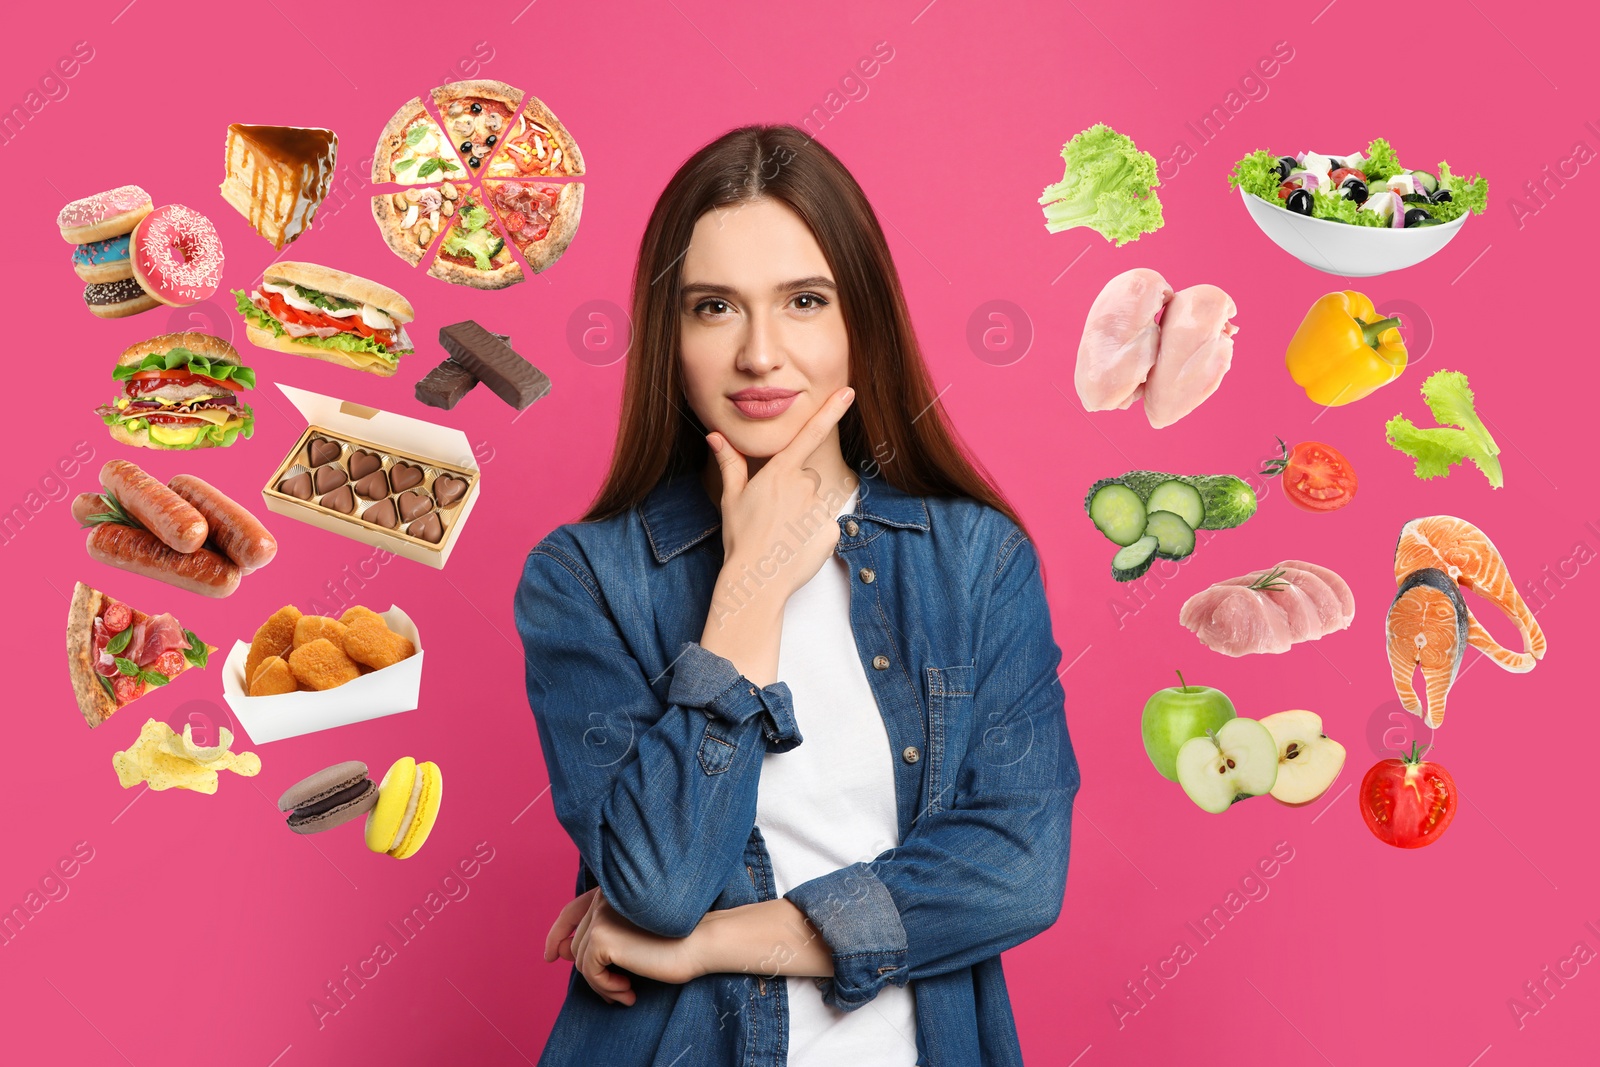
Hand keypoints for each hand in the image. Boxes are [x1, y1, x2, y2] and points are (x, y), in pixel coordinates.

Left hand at [545, 888, 703, 1005]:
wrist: (700, 943)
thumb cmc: (675, 940)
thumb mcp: (631, 936)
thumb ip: (598, 937)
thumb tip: (558, 952)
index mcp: (611, 891)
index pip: (571, 911)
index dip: (557, 933)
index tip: (552, 955)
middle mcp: (602, 898)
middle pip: (577, 944)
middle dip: (593, 973)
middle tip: (618, 990)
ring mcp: (600, 916)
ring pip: (581, 962)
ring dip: (602, 984)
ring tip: (627, 991)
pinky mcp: (601, 937)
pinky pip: (589, 973)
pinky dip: (606, 988)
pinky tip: (629, 991)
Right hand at [708, 386, 855, 604]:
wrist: (756, 578)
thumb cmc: (740, 536)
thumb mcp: (731, 497)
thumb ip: (730, 463)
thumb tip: (715, 436)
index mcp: (781, 472)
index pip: (810, 433)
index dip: (831, 410)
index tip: (848, 392)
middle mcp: (805, 485)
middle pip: (807, 478)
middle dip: (795, 492)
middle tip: (774, 516)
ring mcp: (820, 508)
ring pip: (815, 503)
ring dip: (803, 514)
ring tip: (783, 534)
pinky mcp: (831, 531)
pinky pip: (824, 526)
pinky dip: (812, 534)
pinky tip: (795, 546)